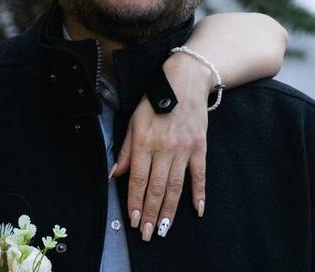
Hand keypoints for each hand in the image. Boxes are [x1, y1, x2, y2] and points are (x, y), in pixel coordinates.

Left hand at [112, 59, 210, 240]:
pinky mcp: (200, 147)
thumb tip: (114, 174)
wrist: (186, 80)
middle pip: (155, 188)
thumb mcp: (134, 120)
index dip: (134, 202)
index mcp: (144, 141)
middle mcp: (164, 148)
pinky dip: (199, 193)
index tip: (132, 220)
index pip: (137, 179)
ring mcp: (184, 149)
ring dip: (168, 210)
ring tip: (163, 229)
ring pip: (175, 186)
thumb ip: (125, 149)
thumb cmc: (156, 99)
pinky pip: (199, 175)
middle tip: (146, 233)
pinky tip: (197, 210)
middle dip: (149, 213)